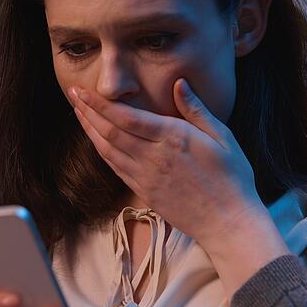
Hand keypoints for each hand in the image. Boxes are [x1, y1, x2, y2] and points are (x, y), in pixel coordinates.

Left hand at [68, 78, 269, 248]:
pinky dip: (101, 150)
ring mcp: (145, 177)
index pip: (125, 116)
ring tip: (78, 113)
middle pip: (109, 131)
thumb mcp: (222, 136)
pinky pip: (116, 167)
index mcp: (172, 137)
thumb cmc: (232, 177)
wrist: (228, 222)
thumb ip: (196, 109)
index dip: (99, 103)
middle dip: (88, 111)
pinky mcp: (144, 191)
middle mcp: (153, 156)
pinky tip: (96, 140)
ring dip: (89, 129)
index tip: (83, 90)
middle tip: (73, 94)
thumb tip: (179, 83)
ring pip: (107, 150)